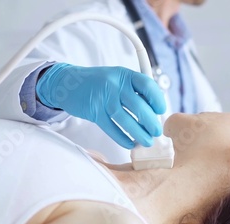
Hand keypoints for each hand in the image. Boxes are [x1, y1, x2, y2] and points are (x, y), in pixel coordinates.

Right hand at [36, 63, 165, 148]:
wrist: (68, 83)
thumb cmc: (99, 83)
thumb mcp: (118, 79)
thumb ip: (134, 91)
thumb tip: (154, 112)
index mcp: (124, 74)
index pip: (147, 85)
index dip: (157, 99)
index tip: (161, 111)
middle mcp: (114, 84)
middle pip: (138, 105)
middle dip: (150, 122)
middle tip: (156, 132)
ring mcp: (103, 97)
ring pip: (125, 119)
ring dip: (138, 133)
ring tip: (146, 141)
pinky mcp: (93, 111)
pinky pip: (111, 128)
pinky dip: (122, 138)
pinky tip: (130, 143)